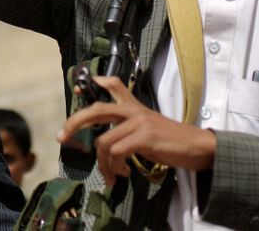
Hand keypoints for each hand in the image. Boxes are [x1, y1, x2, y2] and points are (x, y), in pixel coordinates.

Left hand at [56, 75, 214, 187]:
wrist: (196, 146)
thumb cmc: (171, 141)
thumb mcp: (148, 127)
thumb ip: (128, 127)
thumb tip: (105, 142)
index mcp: (134, 106)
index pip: (112, 84)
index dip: (93, 84)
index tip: (77, 89)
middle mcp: (134, 110)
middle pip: (96, 109)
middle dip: (74, 122)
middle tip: (61, 137)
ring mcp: (138, 122)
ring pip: (104, 141)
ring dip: (103, 164)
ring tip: (112, 175)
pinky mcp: (144, 137)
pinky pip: (117, 152)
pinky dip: (115, 167)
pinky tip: (123, 173)